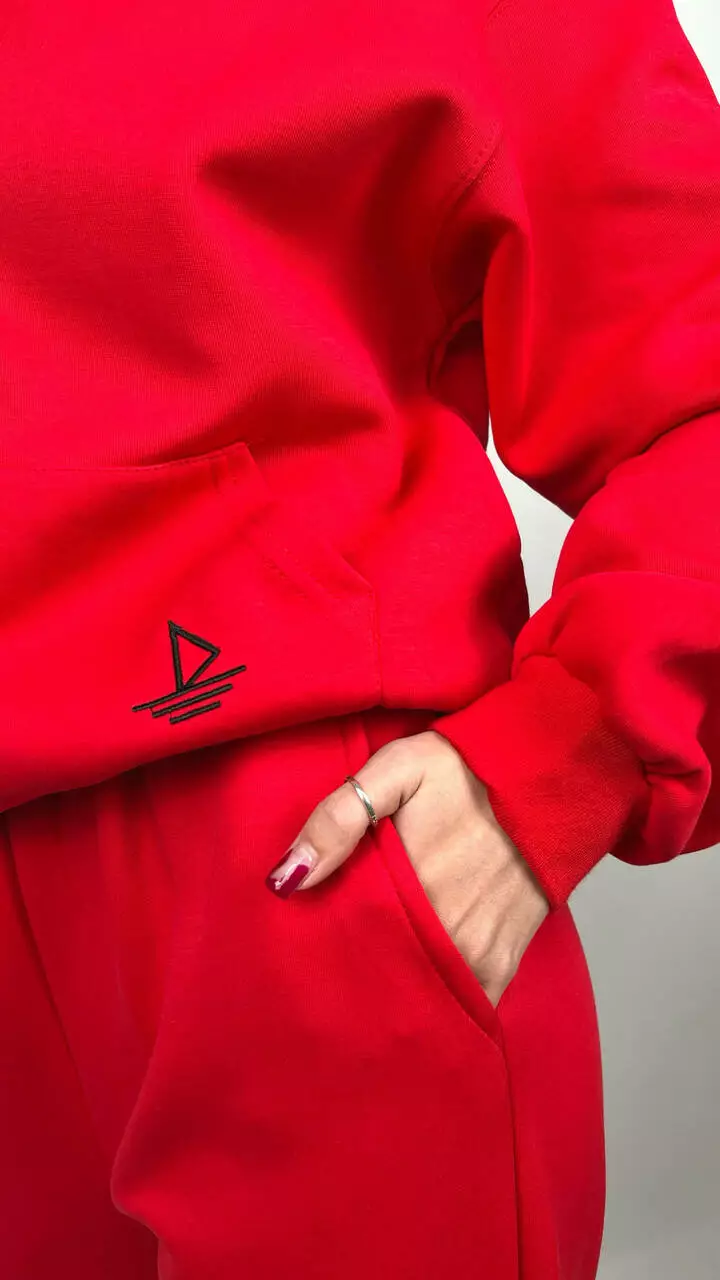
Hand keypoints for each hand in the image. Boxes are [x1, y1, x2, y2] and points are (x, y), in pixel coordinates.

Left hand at [265, 729, 549, 1006]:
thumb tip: (287, 879)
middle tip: (330, 968)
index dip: (322, 951)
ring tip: (368, 976)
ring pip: (420, 995)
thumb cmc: (468, 770)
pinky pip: (460, 999)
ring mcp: (477, 954)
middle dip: (354, 977)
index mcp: (409, 889)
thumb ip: (339, 818)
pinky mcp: (502, 963)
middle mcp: (445, 933)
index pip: (346, 946)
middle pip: (381, 977)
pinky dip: (436, 997)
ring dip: (394, 991)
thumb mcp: (397, 769)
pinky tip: (415, 981)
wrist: (553, 777)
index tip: (303, 950)